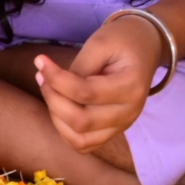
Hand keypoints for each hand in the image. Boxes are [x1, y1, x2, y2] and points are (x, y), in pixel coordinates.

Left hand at [37, 14, 164, 154]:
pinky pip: (84, 143)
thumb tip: (54, 85)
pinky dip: (65, 131)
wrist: (145, 47)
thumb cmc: (122, 41)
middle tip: (42, 76)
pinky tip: (59, 107)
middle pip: (81, 121)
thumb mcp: (100, 43)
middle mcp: (129, 113)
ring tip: (49, 90)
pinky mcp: (113, 131)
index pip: (86, 93)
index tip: (40, 61)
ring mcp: (122, 126)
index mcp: (130, 87)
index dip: (56, 79)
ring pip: (80, 139)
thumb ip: (79, 67)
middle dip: (53, 99)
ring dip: (57, 117)